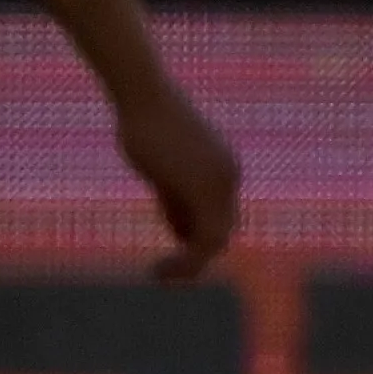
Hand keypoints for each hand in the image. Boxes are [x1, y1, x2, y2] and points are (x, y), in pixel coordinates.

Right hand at [112, 79, 239, 277]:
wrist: (143, 97)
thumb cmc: (144, 125)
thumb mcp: (163, 170)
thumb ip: (176, 200)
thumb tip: (181, 233)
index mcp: (223, 170)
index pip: (218, 216)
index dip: (194, 239)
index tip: (171, 254)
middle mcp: (229, 176)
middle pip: (221, 230)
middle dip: (196, 256)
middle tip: (166, 274)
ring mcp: (220, 183)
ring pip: (215, 240)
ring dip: (190, 265)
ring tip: (162, 276)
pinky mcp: (205, 190)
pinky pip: (203, 240)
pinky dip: (186, 262)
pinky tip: (161, 270)